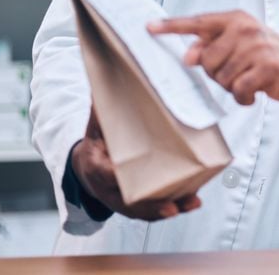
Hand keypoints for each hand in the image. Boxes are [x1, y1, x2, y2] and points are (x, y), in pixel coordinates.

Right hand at [71, 108, 201, 220]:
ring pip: (143, 209)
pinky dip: (171, 208)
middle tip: (172, 205)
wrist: (86, 168)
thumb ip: (103, 103)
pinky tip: (192, 203)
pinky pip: (152, 210)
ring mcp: (120, 198)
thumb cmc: (97, 141)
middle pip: (129, 200)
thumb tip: (111, 67)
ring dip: (167, 209)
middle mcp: (107, 187)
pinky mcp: (134, 203)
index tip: (124, 174)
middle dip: (151, 204)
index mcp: (95, 164)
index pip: (103, 172)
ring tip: (192, 202)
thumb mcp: (97, 122)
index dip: (113, 175)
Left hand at [148, 11, 278, 122]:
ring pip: (221, 77)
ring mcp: (258, 47)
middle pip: (206, 60)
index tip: (148, 28)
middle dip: (216, 73)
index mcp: (236, 19)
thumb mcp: (239, 44)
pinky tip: (253, 93)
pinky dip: (243, 97)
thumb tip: (188, 57)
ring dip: (232, 86)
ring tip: (248, 80)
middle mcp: (246, 28)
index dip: (172, 26)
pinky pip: (238, 89)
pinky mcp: (268, 67)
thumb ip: (212, 47)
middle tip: (237, 72)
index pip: (198, 22)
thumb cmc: (265, 55)